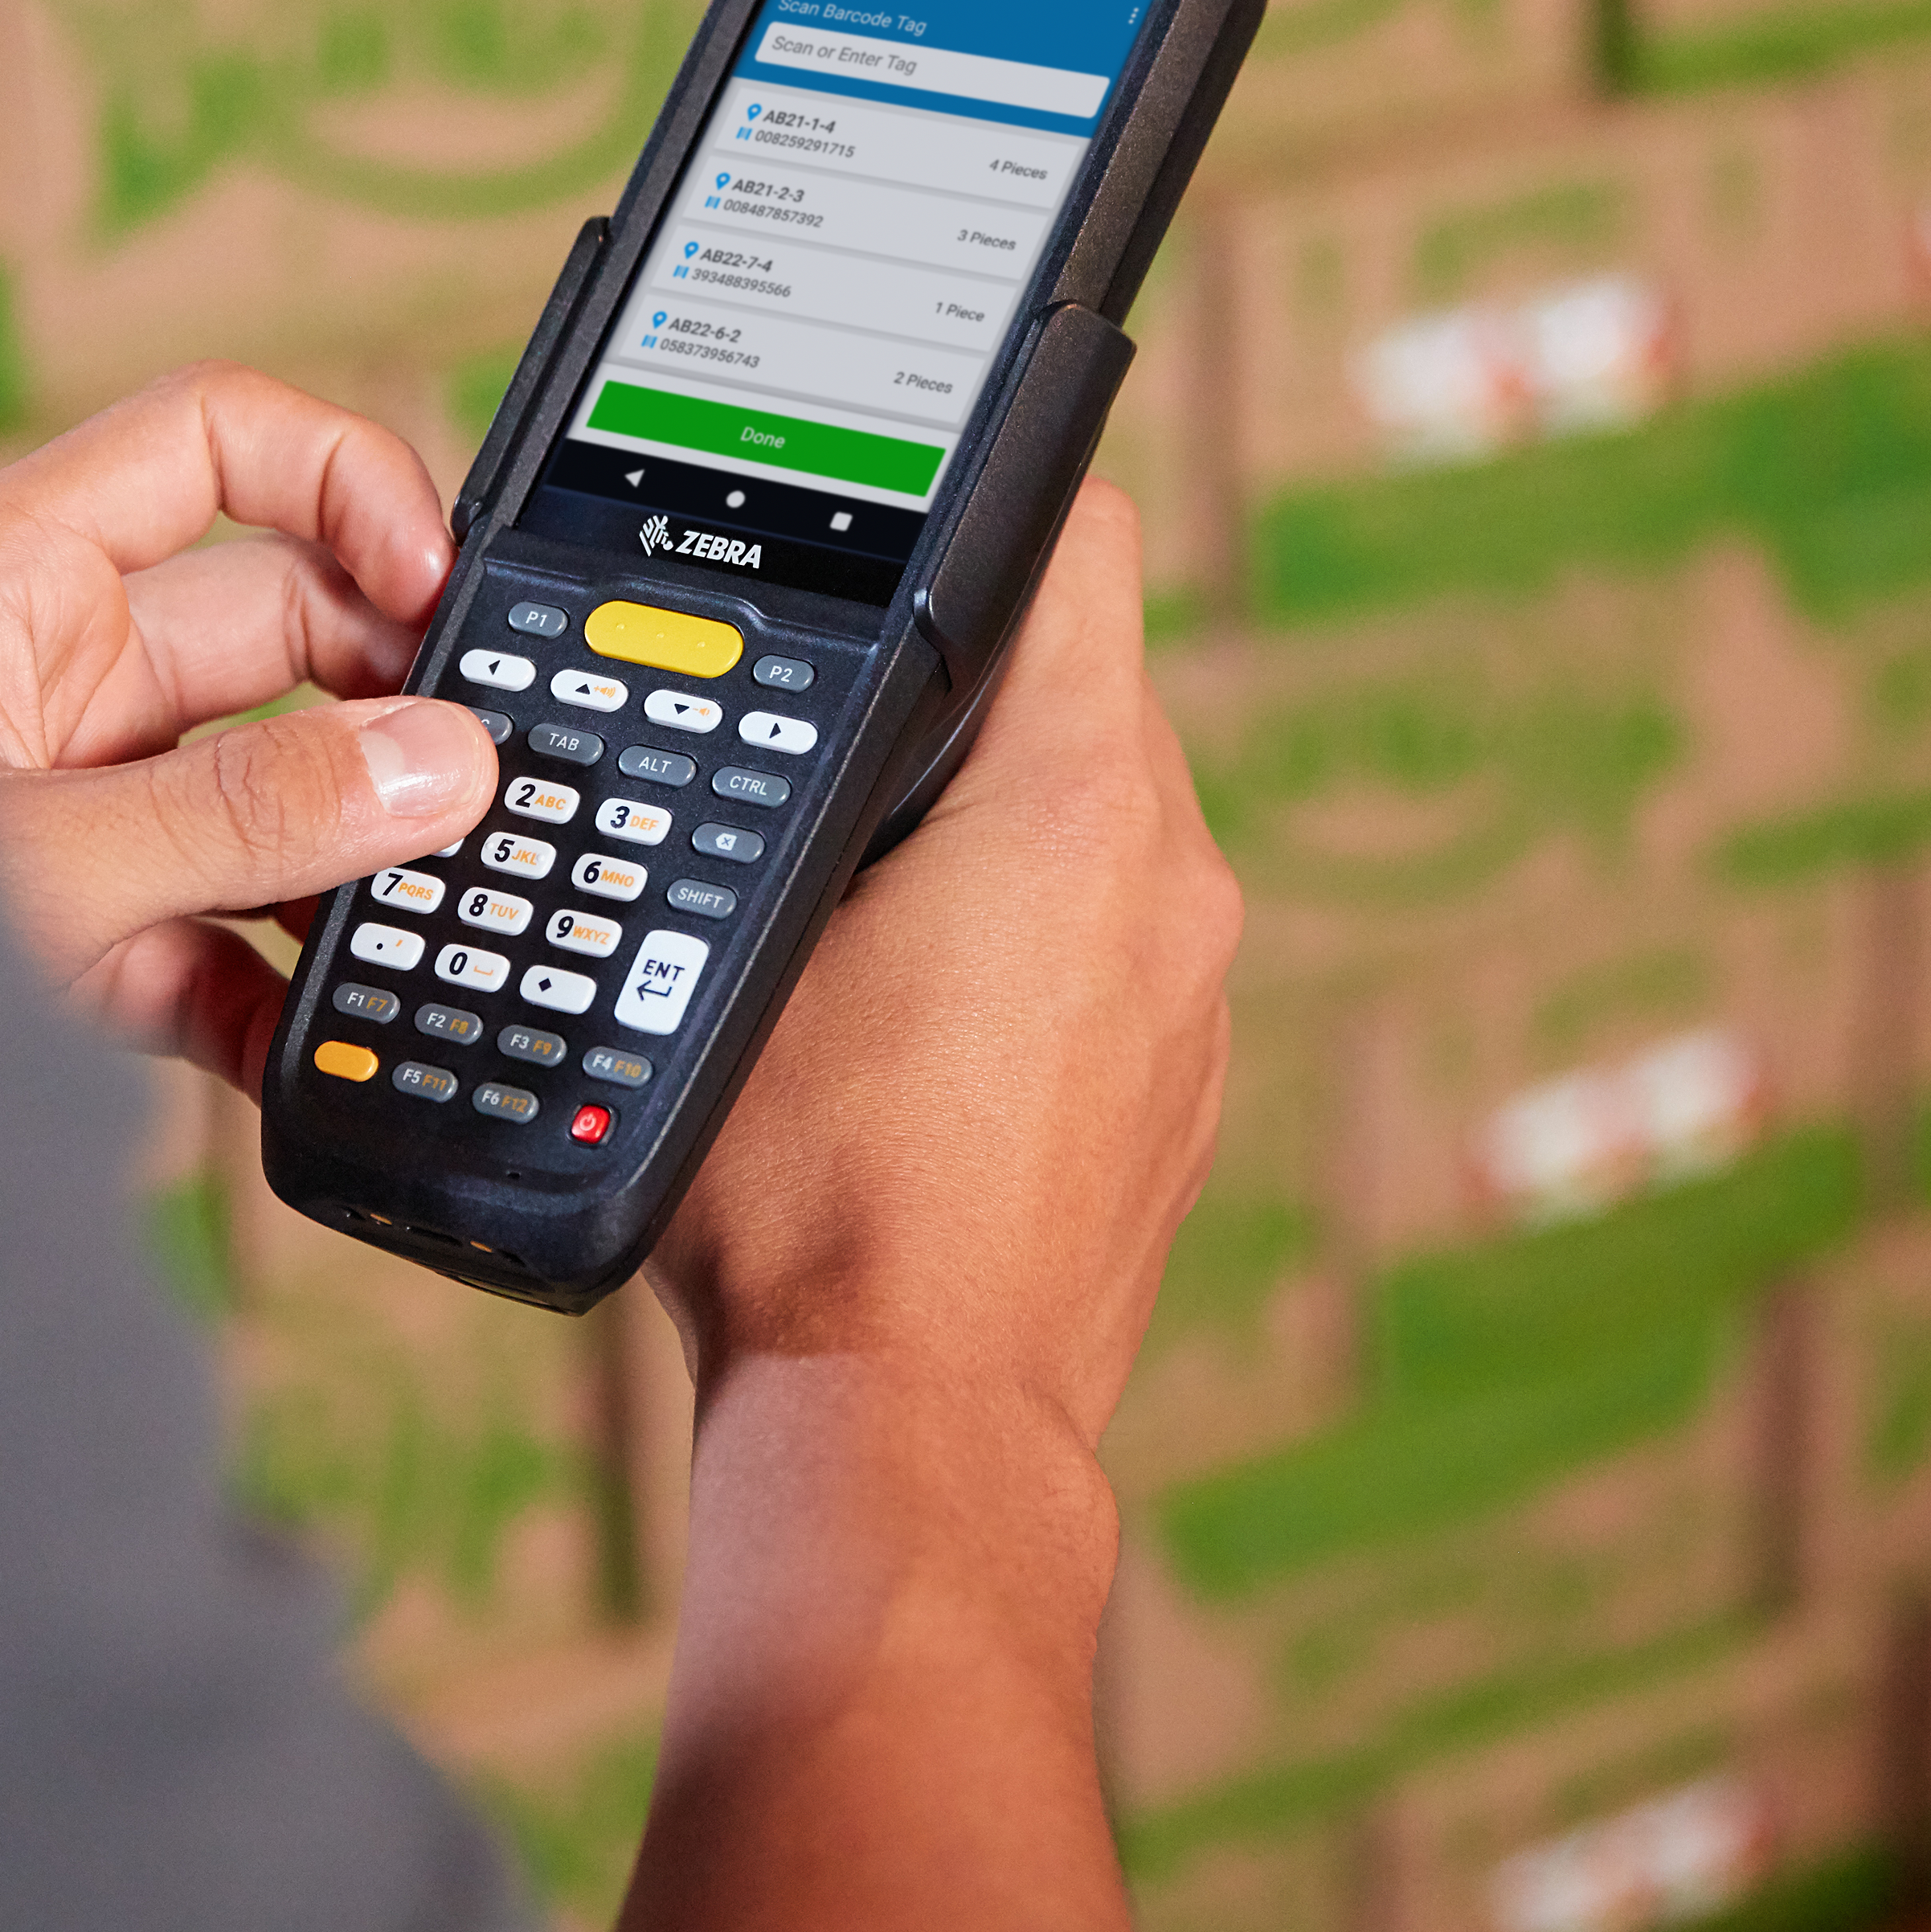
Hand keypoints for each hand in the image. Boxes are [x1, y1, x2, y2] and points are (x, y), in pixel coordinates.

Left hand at [0, 364, 497, 1087]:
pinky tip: (310, 1047)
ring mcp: (64, 805)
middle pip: (277, 629)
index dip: (348, 483)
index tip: (440, 586)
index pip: (217, 440)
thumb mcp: (39, 861)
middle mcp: (43, 672)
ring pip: (261, 794)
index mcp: (10, 577)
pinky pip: (211, 938)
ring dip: (340, 866)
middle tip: (476, 783)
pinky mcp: (70, 935)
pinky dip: (268, 993)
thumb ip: (248, 814)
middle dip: (383, 704)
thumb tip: (437, 765)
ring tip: (416, 928)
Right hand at [644, 480, 1240, 1461]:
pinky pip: (1109, 945)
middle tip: (818, 750)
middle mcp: (1175, 881)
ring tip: (847, 901)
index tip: (900, 531)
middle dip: (953, 699)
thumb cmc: (807, 1202)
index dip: (979, 510)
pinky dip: (1024, 942)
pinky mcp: (1181, 1083)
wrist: (905, 1421)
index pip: (1078, 543)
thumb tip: (758, 717)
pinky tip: (909, 1016)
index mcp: (1083, 805)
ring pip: (1093, 820)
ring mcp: (1195, 992)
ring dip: (984, 827)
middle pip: (1080, 686)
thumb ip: (779, 799)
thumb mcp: (736, 944)